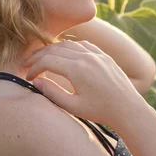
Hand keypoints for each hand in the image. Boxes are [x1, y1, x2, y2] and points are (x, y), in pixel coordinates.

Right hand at [23, 40, 143, 126]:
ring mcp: (96, 54)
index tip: (28, 77)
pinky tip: (62, 53)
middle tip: (27, 64)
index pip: (48, 61)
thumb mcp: (73, 107)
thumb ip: (52, 93)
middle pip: (55, 49)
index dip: (34, 67)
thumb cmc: (100, 111)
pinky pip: (82, 44)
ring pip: (68, 44)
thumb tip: (36, 81)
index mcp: (77, 69)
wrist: (128, 108)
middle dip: (39, 56)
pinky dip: (69, 46)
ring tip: (42, 58)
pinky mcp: (103, 55)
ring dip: (52, 49)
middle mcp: (86, 57)